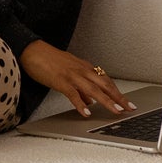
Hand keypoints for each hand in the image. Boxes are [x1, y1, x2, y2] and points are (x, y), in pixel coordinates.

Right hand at [20, 40, 136, 118]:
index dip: (117, 92)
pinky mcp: (60, 80)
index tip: (127, 102)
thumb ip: (80, 87)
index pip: (106, 81)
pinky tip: (86, 113)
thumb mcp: (68, 72)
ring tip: (115, 111)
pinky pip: (73, 94)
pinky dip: (80, 104)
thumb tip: (90, 102)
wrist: (32, 50)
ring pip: (93, 89)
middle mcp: (82, 70)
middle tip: (129, 108)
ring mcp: (72, 75)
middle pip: (105, 85)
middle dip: (118, 97)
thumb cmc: (48, 60)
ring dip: (106, 101)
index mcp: (85, 67)